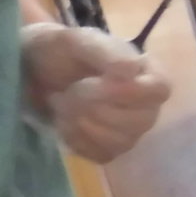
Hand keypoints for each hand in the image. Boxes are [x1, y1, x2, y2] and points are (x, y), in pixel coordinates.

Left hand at [21, 24, 170, 162]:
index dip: (128, 92)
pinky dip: (77, 140)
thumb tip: (131, 71)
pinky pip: (103, 155)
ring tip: (64, 105)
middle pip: (140, 121)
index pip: (160, 91)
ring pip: (122, 141)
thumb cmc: (61, 53)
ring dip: (83, 124)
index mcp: (149, 74)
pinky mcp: (111, 149)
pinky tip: (66, 123)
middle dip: (96, 107)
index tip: (93, 82)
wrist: (35, 73)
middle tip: (69, 91)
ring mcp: (131, 131)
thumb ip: (105, 51)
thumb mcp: (78, 41)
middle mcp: (147, 106)